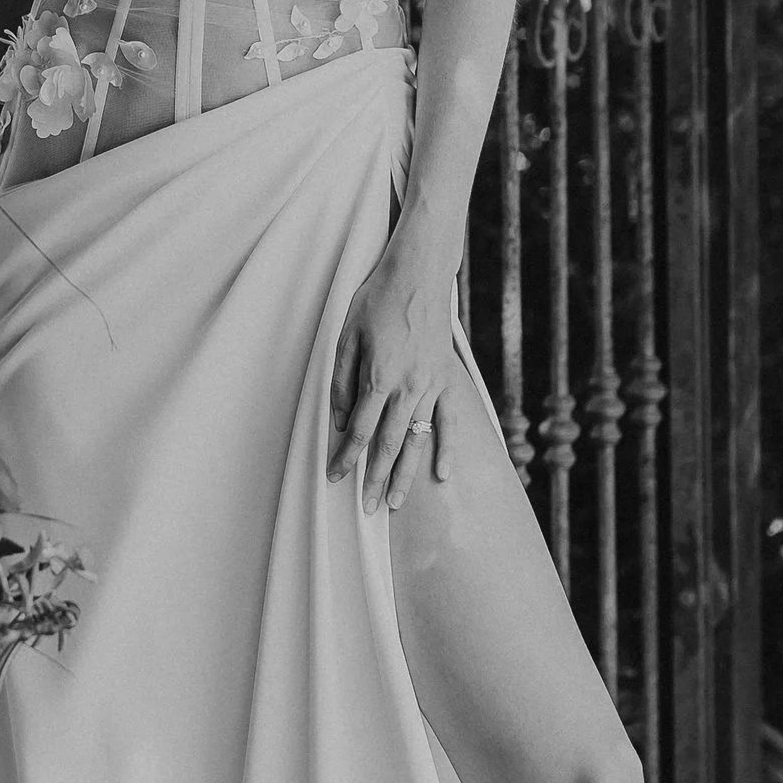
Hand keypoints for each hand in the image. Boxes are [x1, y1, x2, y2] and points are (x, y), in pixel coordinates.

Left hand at [327, 229, 453, 513]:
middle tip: (365, 509)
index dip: (345, 459)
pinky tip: (442, 475)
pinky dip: (447, 448)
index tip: (334, 478)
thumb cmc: (376, 299)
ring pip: (416, 439)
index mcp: (377, 377)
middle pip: (386, 444)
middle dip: (373, 479)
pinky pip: (449, 421)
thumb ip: (341, 381)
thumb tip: (338, 420)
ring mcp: (430, 385)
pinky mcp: (447, 378)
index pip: (357, 431)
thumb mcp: (345, 335)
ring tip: (393, 502)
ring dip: (403, 473)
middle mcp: (406, 388)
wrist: (419, 273)